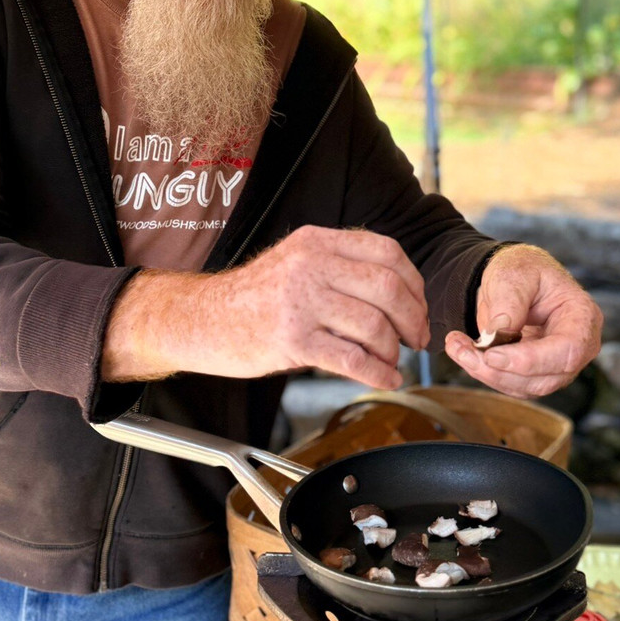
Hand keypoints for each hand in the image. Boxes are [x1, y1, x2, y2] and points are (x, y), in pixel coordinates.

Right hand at [102, 226, 428, 387]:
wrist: (200, 319)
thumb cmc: (253, 298)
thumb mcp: (296, 263)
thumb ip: (340, 267)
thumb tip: (399, 294)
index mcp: (316, 241)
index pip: (387, 252)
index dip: (414, 283)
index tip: (418, 307)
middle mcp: (310, 265)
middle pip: (387, 288)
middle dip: (413, 318)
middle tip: (418, 339)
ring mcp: (300, 302)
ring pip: (374, 326)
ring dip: (393, 350)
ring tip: (391, 361)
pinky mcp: (291, 341)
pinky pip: (352, 359)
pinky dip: (378, 373)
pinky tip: (385, 379)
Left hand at [444, 244, 601, 397]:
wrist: (514, 279)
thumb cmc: (523, 270)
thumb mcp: (514, 272)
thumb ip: (509, 301)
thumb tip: (498, 335)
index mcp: (582, 317)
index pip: (568, 351)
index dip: (530, 361)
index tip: (492, 356)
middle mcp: (577, 347)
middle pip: (545, 378)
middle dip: (500, 371)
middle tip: (463, 351)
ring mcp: (557, 364)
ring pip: (524, 387)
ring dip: (485, 373)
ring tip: (457, 346)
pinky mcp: (535, 374)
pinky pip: (510, 384)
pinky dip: (483, 372)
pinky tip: (464, 351)